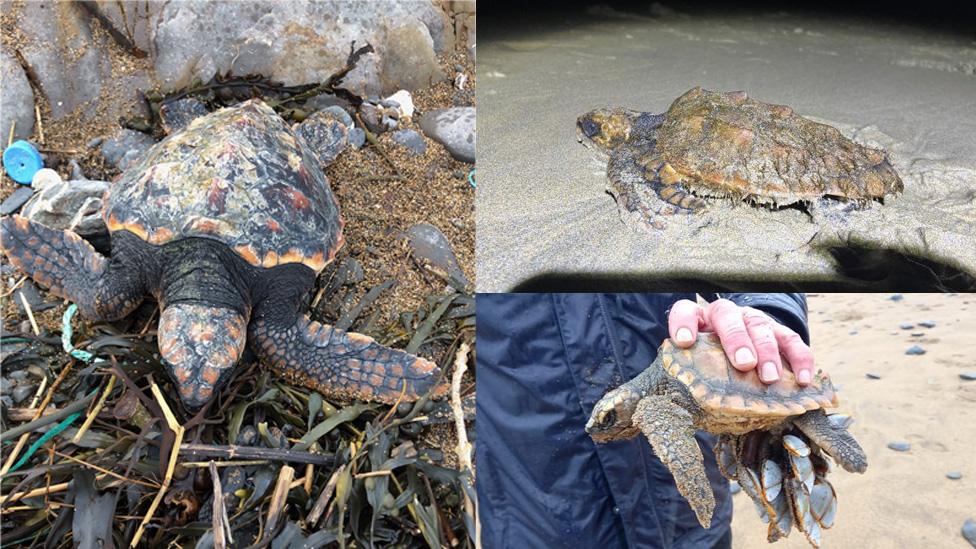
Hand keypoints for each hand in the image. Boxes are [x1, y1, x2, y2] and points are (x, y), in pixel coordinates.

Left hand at [667, 298, 814, 385]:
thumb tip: (668, 407)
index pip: (685, 311)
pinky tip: (803, 380)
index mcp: (697, 321)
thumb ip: (683, 383)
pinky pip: (792, 340)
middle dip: (736, 339)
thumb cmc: (710, 367)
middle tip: (743, 363)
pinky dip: (800, 359)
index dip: (683, 324)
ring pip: (760, 326)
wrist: (739, 357)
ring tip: (769, 378)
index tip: (683, 342)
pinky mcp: (779, 332)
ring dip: (767, 352)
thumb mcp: (693, 371)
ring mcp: (753, 321)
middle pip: (727, 315)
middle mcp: (725, 316)